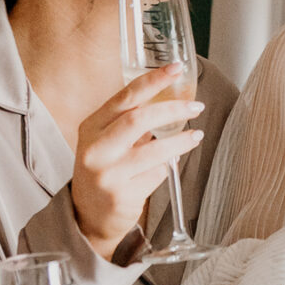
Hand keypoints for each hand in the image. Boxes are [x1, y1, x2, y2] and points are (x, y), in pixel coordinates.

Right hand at [69, 65, 204, 257]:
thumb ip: (129, 120)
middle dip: (173, 109)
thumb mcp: (106, 141)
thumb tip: (171, 98)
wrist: (89, 216)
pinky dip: (166, 168)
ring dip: (181, 141)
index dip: (153, 80)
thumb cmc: (105, 170)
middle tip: (195, 107)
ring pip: (155, 150)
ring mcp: (107, 173)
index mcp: (91, 127)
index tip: (175, 68)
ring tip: (196, 135)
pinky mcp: (121, 195)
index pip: (125, 96)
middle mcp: (95, 148)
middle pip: (139, 119)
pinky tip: (166, 167)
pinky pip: (156, 174)